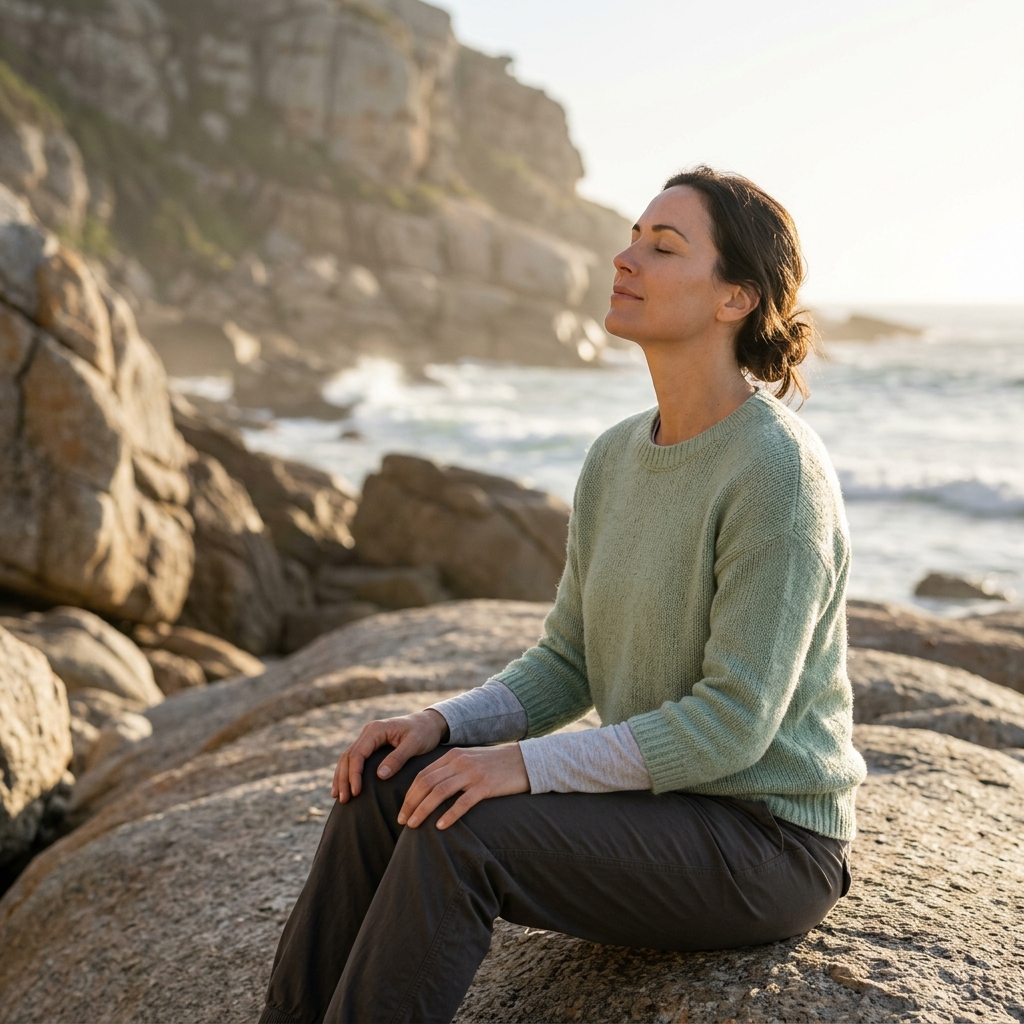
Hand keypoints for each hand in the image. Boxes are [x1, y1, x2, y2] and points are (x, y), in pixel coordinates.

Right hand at [331, 709, 448, 801]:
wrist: (430, 723)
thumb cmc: (424, 732)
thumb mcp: (415, 744)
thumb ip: (398, 758)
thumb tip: (380, 775)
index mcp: (376, 730)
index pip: (358, 754)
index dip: (354, 774)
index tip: (356, 793)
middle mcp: (368, 732)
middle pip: (348, 756)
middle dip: (344, 779)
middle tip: (344, 799)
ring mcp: (368, 738)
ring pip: (347, 758)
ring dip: (341, 777)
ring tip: (338, 797)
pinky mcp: (371, 745)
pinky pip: (354, 759)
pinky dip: (347, 773)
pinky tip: (345, 787)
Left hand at [398, 744, 529, 829]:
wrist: (524, 760)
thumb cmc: (495, 765)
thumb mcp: (470, 761)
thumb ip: (451, 770)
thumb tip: (430, 790)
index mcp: (453, 756)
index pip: (423, 775)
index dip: (409, 794)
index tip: (403, 812)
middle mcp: (459, 762)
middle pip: (426, 783)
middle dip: (411, 803)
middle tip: (403, 821)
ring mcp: (473, 773)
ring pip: (439, 792)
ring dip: (423, 810)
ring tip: (414, 825)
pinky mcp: (486, 786)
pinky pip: (463, 802)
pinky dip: (450, 815)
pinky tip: (441, 826)